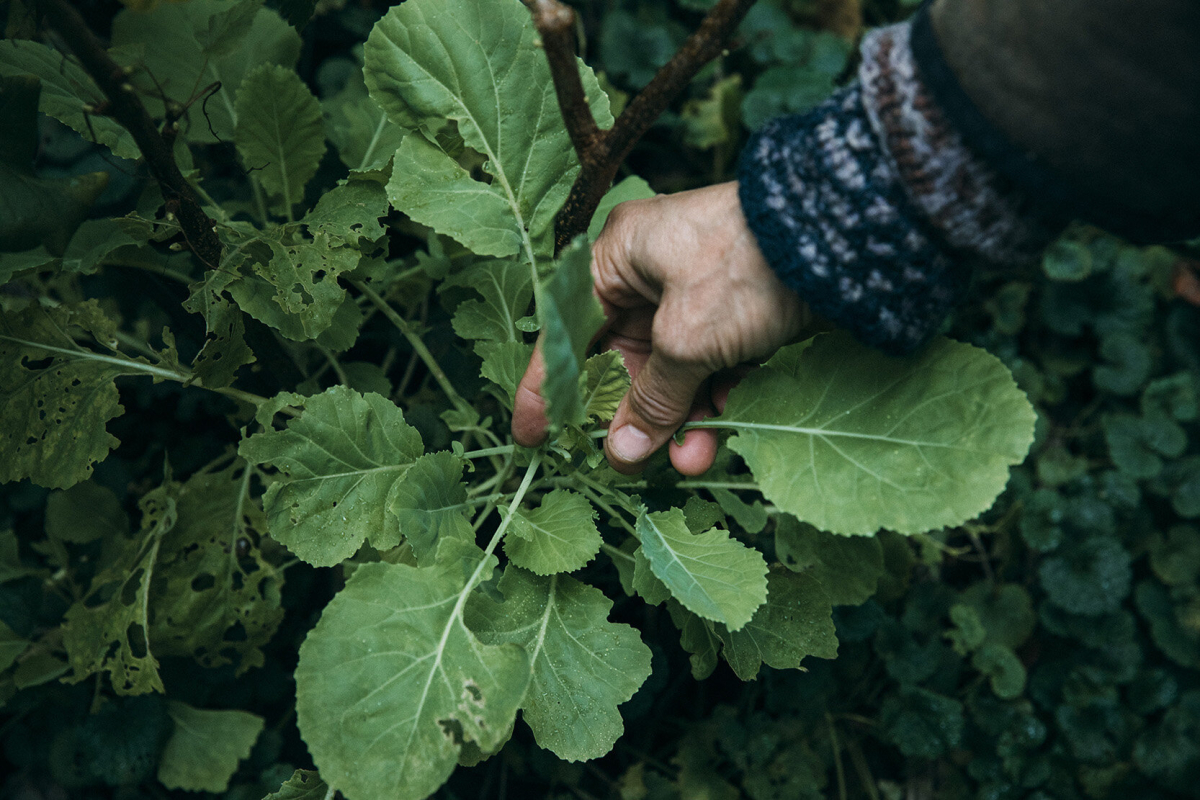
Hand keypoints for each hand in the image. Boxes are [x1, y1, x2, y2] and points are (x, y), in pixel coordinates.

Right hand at [512, 181, 812, 474]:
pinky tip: (722, 431)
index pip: (566, 332)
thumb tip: (621, 451)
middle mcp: (650, 274)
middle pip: (623, 360)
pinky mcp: (737, 314)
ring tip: (691, 460)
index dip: (548, 387)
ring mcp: (696, 294)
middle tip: (629, 462)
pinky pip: (711, 367)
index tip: (535, 435)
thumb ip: (652, 399)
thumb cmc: (742, 267)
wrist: (839, 238)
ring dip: (679, 418)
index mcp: (618, 259)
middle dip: (632, 415)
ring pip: (672, 371)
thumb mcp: (686, 339)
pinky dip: (715, 399)